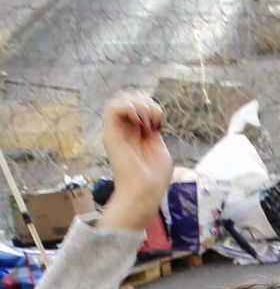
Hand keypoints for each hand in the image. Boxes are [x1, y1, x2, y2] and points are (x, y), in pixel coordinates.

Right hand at [99, 91, 172, 232]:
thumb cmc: (154, 177)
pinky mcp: (111, 135)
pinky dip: (128, 107)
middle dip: (146, 101)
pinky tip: (140, 120)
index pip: (138, 103)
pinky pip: (111, 108)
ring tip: (148, 120)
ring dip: (138, 103)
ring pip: (119, 98)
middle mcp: (125, 128)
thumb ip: (153, 129)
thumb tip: (150, 115)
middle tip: (155, 119)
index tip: (159, 123)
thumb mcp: (158, 146)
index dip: (151, 105)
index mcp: (137, 131)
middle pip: (128, 97)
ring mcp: (117, 131)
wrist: (145, 192)